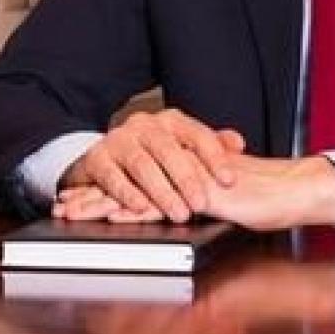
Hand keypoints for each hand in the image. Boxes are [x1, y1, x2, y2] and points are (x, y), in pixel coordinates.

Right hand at [52, 108, 244, 222]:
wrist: (102, 155)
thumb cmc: (150, 154)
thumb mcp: (181, 146)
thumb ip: (210, 144)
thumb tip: (237, 142)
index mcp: (171, 120)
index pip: (197, 135)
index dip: (214, 158)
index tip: (229, 179)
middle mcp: (145, 125)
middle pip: (169, 150)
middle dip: (187, 179)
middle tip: (201, 204)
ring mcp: (119, 140)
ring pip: (142, 165)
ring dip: (161, 192)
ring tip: (178, 212)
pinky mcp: (97, 158)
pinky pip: (113, 177)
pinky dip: (127, 194)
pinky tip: (140, 208)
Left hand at [57, 152, 334, 231]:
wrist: (287, 191)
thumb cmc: (258, 197)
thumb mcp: (220, 201)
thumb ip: (197, 197)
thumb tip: (179, 208)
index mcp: (180, 171)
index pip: (137, 177)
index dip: (107, 187)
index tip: (78, 197)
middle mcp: (179, 171)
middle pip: (128, 181)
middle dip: (92, 194)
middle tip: (61, 203)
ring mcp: (186, 181)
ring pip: (136, 190)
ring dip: (101, 202)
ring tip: (71, 211)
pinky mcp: (198, 195)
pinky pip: (160, 204)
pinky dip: (133, 210)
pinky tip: (111, 216)